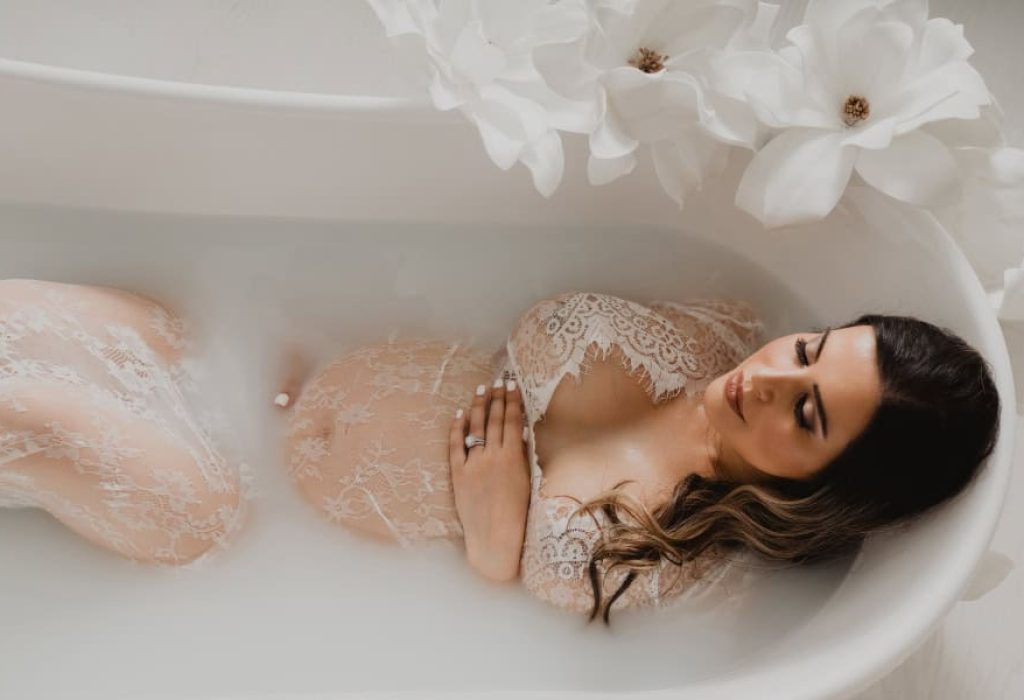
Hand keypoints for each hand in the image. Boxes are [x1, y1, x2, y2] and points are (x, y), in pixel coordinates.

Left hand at [449, 379, 530, 581]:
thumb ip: (524, 456)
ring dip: (478, 407)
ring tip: (481, 389)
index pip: (512, 421)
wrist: (495, 539)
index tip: (512, 384)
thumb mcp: (528, 482)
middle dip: (497, 398)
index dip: (512, 401)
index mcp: (513, 458)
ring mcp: (473, 465)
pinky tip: (459, 414)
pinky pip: (455, 446)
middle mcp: (492, 457)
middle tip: (498, 380)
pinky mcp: (458, 474)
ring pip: (475, 428)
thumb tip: (522, 431)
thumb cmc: (518, 515)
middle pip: (494, 420)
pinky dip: (457, 428)